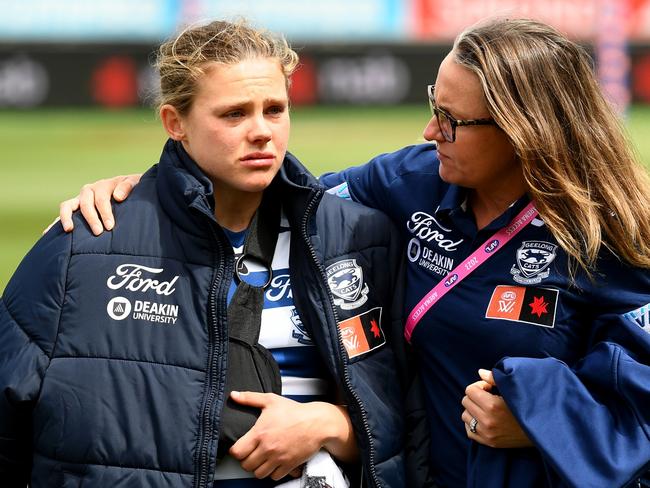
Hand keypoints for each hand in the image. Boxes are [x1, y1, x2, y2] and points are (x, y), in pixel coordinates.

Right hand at [55, 174, 141, 234]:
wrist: (128, 190)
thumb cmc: (133, 188)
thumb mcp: (134, 183)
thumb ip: (127, 187)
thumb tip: (117, 197)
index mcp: (103, 185)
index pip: (101, 199)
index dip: (105, 212)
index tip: (110, 226)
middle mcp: (89, 191)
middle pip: (85, 204)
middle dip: (91, 218)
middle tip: (98, 232)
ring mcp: (80, 199)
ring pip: (67, 206)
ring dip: (67, 218)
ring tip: (69, 230)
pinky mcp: (75, 208)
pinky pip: (63, 215)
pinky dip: (55, 223)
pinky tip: (47, 234)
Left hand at [229, 391, 356, 480]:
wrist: (317, 422)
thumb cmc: (295, 412)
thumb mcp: (271, 400)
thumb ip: (250, 398)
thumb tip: (234, 395)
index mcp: (260, 433)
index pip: (237, 452)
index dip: (236, 451)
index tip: (240, 447)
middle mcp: (268, 448)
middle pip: (246, 465)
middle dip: (247, 460)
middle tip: (251, 454)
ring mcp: (278, 458)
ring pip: (259, 474)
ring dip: (258, 468)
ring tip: (261, 460)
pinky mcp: (289, 465)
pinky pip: (274, 477)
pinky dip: (272, 472)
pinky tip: (274, 463)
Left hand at [461, 369, 532, 448]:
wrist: (538, 432)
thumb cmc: (525, 407)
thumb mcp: (512, 391)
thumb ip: (494, 379)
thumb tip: (480, 372)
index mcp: (492, 405)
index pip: (470, 390)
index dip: (479, 386)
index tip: (488, 389)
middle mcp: (487, 420)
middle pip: (465, 401)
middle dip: (475, 397)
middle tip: (487, 398)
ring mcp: (486, 433)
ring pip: (465, 415)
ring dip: (473, 410)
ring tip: (485, 409)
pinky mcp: (487, 442)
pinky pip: (469, 430)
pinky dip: (473, 424)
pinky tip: (483, 420)